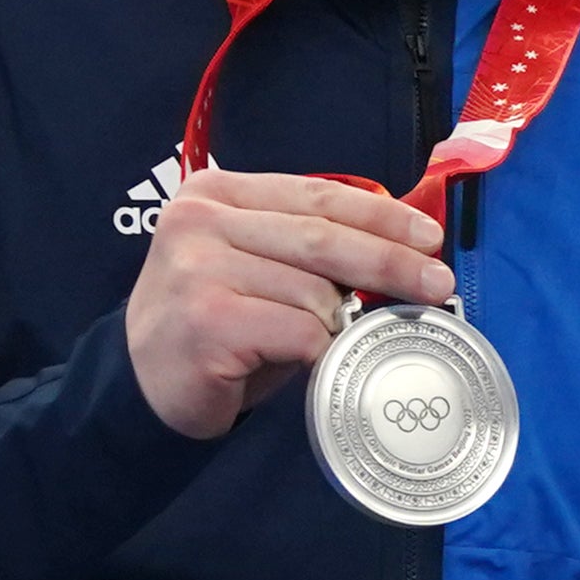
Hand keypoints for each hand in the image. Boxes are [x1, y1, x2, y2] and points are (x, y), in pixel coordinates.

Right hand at [122, 167, 450, 438]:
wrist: (143, 386)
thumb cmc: (218, 326)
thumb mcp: (260, 268)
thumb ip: (310, 249)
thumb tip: (406, 247)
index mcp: (216, 194)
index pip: (317, 194)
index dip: (381, 215)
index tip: (430, 235)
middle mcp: (200, 221)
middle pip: (323, 237)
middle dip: (390, 262)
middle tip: (436, 284)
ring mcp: (198, 269)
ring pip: (314, 291)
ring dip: (340, 323)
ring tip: (335, 342)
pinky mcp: (206, 319)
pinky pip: (299, 332)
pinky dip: (318, 352)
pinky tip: (309, 362)